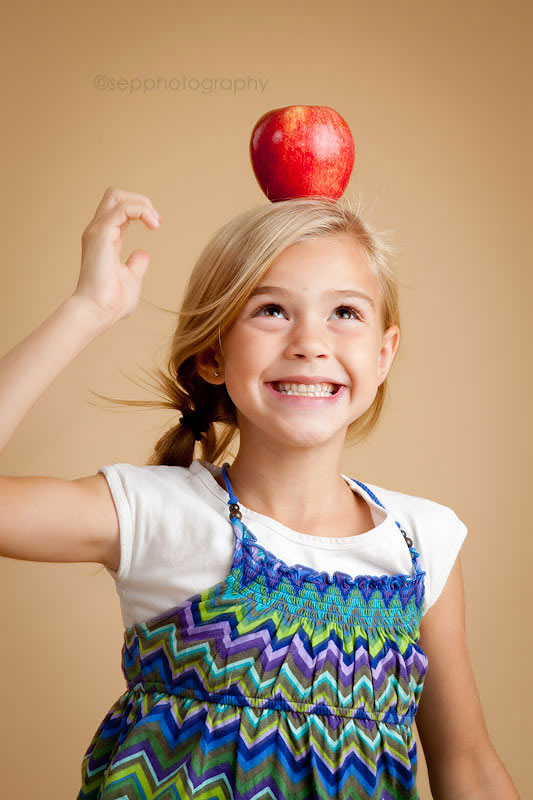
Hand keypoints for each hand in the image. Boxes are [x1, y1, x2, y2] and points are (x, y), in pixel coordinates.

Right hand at [73, 186, 161, 322]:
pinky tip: (153, 225)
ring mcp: (98, 231)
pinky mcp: (102, 234)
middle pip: (115, 195)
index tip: (158, 223)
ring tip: (156, 222)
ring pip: (118, 196)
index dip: (141, 210)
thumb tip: (143, 254)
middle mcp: (98, 231)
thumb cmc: (112, 302)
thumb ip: (136, 265)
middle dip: (140, 200)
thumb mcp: (131, 279)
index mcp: (105, 239)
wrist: (99, 311)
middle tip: (157, 219)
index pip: (120, 210)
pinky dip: (140, 210)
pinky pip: (123, 207)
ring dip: (143, 204)